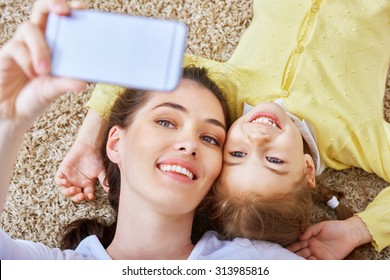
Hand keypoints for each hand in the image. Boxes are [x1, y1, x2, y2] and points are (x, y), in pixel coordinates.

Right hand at [0, 0, 85, 126]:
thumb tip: (83, 82)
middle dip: (53, 5)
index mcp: (54, 44)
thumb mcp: (55, 90)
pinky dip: (28, 61)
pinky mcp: (7, 53)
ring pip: (29, 29)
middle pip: (42, 10)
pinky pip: (17, 48)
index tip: (83, 9)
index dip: (70, 9)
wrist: (12, 114)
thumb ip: (67, 83)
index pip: (61, 20)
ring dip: (41, 48)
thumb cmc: (35, 97)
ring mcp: (22, 45)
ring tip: (45, 71)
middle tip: (64, 12)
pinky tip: (33, 76)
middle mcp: (38, 40)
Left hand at [56, 139, 105, 201]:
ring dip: (68, 192)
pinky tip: (66, 182)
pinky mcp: (63, 171)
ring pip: (65, 190)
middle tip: (80, 195)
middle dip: (77, 198)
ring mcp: (70, 178)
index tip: (91, 196)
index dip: (87, 197)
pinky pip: (58, 180)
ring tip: (73, 189)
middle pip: (75, 195)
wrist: (88, 147)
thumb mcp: (101, 172)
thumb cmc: (96, 159)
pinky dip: (61, 183)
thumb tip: (110, 190)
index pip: (86, 195)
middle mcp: (78, 183)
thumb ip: (104, 181)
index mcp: (87, 184)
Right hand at [287, 216, 371, 259]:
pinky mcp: (328, 260)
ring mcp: (320, 254)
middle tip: (284, 257)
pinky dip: (310, 264)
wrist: (350, 233)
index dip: (292, 247)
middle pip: (301, 253)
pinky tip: (304, 264)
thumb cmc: (335, 227)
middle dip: (293, 255)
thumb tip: (300, 237)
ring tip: (291, 262)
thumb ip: (309, 231)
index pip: (298, 244)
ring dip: (299, 260)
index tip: (284, 249)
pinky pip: (317, 263)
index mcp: (310, 239)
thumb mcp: (320, 226)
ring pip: (307, 259)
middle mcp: (313, 247)